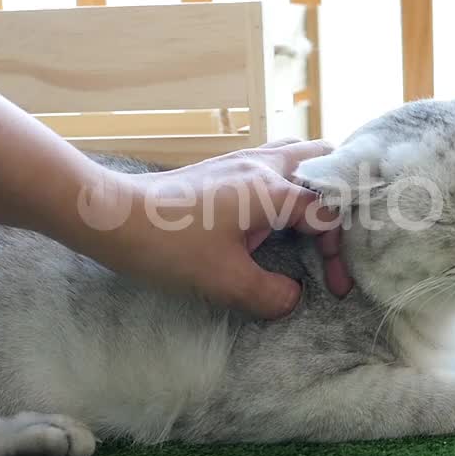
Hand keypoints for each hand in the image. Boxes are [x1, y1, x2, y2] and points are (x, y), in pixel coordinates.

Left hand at [71, 139, 352, 318]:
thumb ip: (269, 293)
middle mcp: (262, 165)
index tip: (337, 289)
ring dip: (316, 188)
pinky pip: (273, 164)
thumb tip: (292, 298)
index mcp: (271, 189)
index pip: (328, 213)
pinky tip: (278, 216)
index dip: (339, 253)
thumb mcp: (225, 280)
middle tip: (337, 241)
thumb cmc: (168, 244)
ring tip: (318, 224)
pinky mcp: (223, 169)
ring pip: (298, 157)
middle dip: (342, 203)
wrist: (112, 216)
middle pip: (325, 163)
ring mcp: (241, 161)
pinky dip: (290, 185)